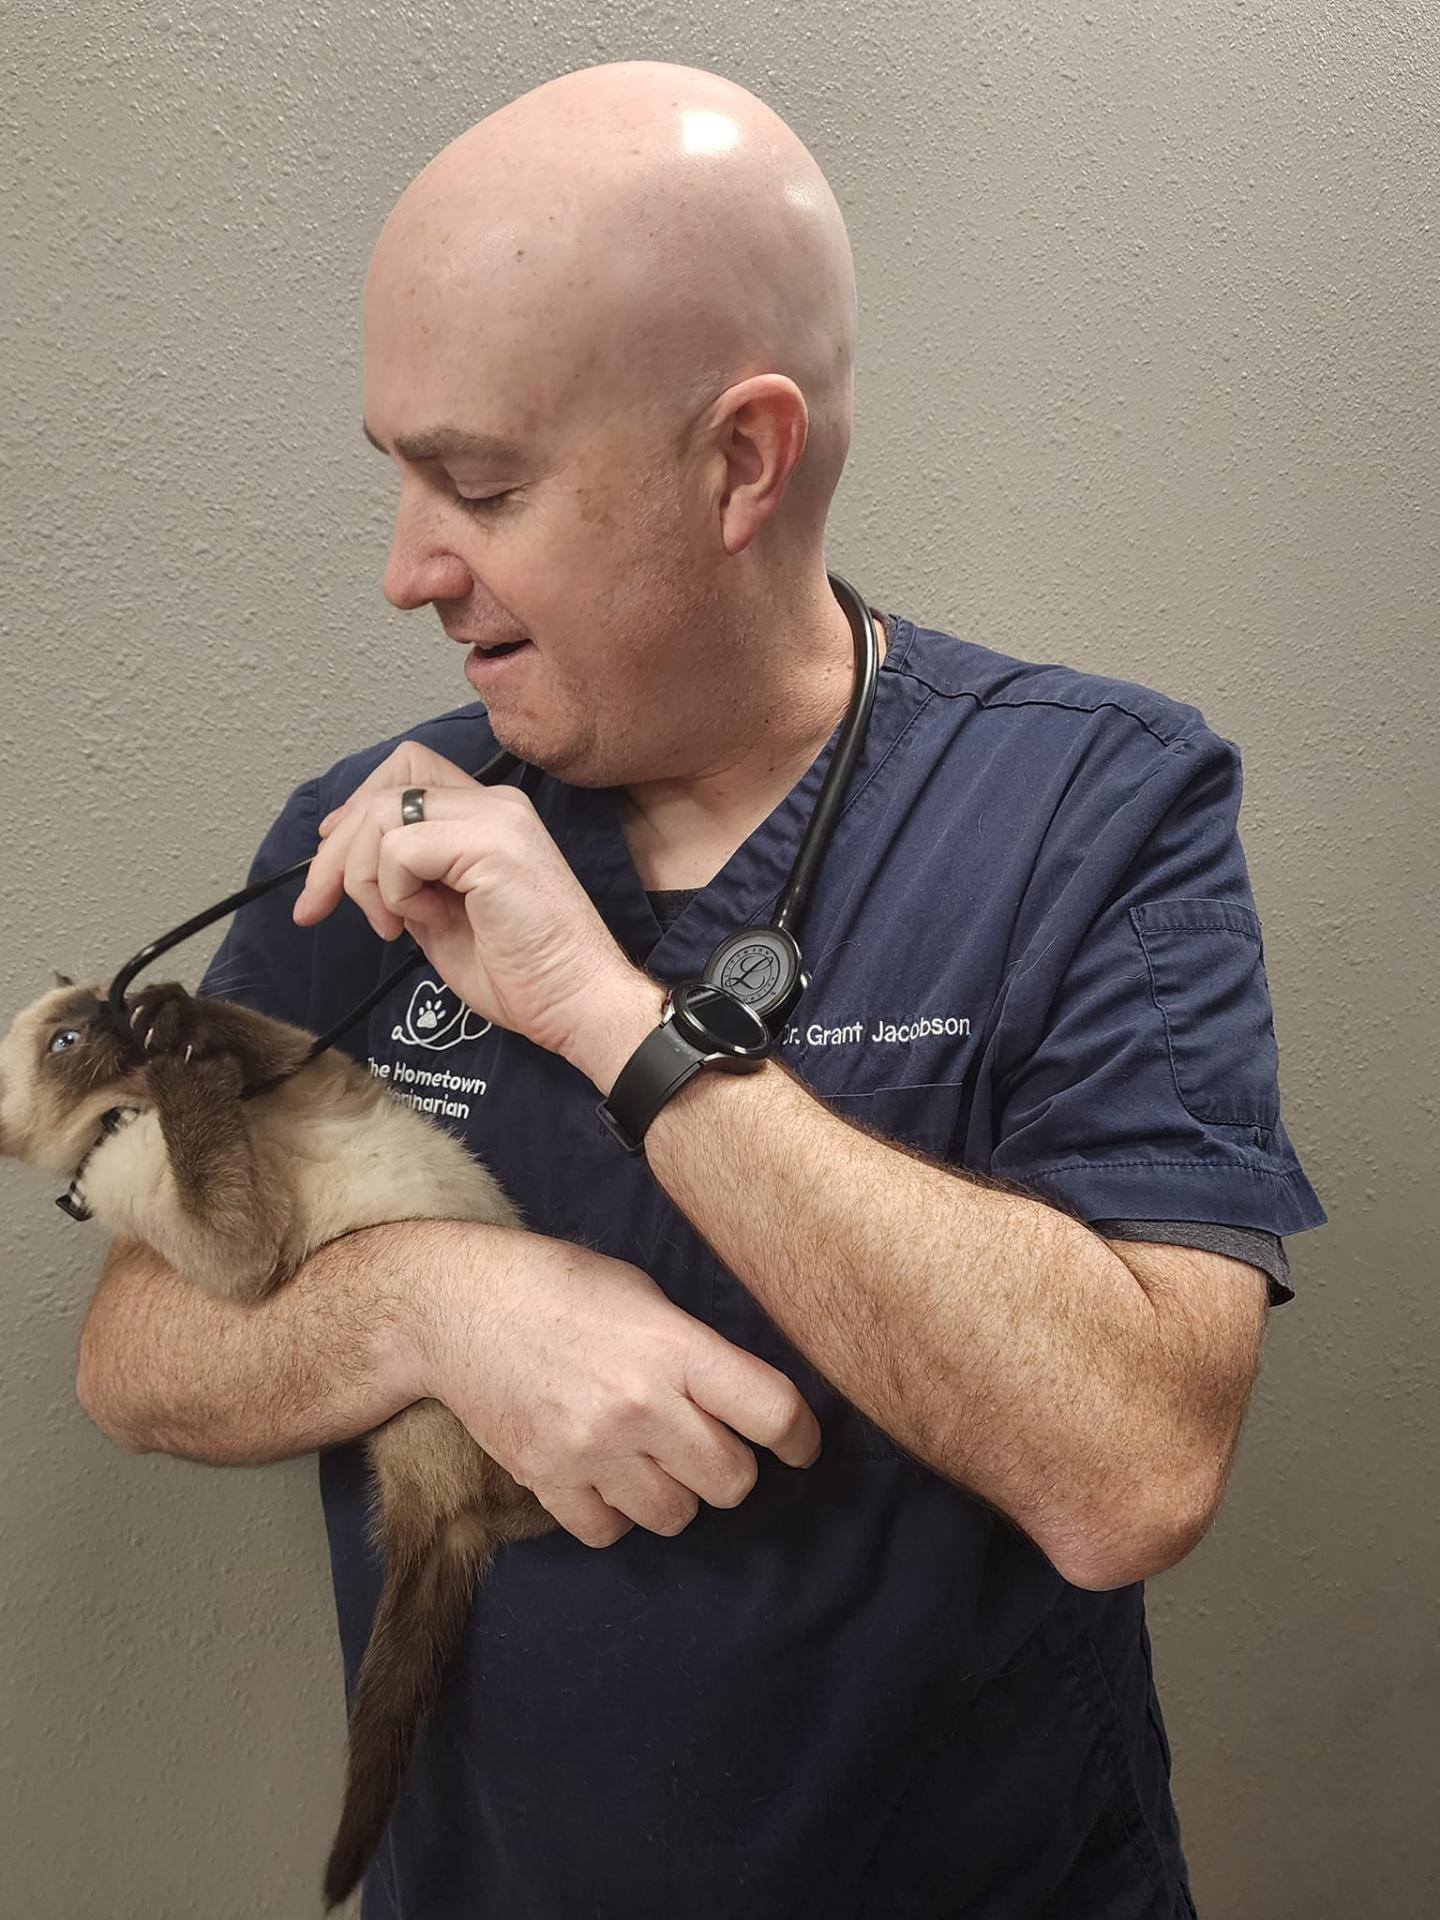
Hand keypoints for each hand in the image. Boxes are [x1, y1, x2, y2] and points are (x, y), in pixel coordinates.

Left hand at [292, 741, 652, 1068]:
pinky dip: (392, 891)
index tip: (330, 867)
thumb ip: (408, 883)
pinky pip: (401, 849)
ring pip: (383, 814)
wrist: (578, 1003)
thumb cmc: (524, 975)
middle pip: (385, 785)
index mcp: (489, 816)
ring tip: (391, 925)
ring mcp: (495, 819)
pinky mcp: (491, 846)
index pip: (406, 772)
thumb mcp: (443, 920)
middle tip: (318, 905)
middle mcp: (494, 804)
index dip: (356, 810)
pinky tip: (417, 922)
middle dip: (335, 849)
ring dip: (364, 877)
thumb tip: (352, 868)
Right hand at [408, 1226, 821, 1547]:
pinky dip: (615, 1513)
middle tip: (705, 1443)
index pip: (770, 1411)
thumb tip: (737, 1397)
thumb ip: (691, 1347)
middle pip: (732, 1480)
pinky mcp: (547, 1480)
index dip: (802, 1437)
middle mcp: (639, 1404)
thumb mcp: (640, 1293)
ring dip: (675, 1494)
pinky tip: (605, 1476)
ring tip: (650, 1458)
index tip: (802, 1447)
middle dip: (729, 1466)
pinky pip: (611, 1532)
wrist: (455, 1306)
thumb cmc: (555, 1285)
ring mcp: (592, 1449)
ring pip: (677, 1515)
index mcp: (673, 1346)